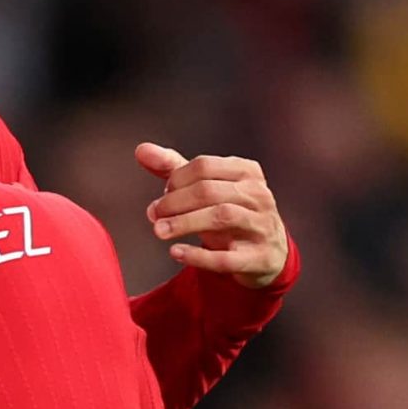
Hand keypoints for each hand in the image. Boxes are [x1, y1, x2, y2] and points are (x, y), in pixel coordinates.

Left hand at [135, 144, 289, 287]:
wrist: (266, 252)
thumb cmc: (229, 211)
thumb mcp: (206, 188)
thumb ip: (173, 168)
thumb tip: (141, 150)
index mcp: (246, 172)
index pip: (204, 166)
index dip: (176, 179)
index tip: (162, 193)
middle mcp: (259, 196)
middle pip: (209, 191)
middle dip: (174, 202)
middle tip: (153, 214)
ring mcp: (262, 227)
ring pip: (222, 217)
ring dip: (184, 223)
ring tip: (159, 231)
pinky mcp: (259, 258)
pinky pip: (227, 257)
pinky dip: (198, 255)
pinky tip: (175, 252)